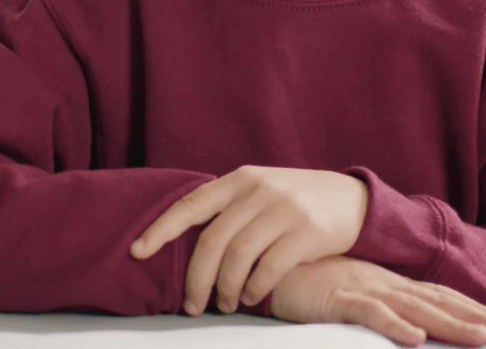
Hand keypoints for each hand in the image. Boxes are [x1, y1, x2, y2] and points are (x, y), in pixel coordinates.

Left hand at [131, 165, 367, 315]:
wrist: (349, 198)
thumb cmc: (293, 199)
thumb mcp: (259, 190)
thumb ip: (228, 208)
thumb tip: (183, 239)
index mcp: (240, 179)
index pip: (191, 204)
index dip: (161, 229)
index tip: (137, 251)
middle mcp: (258, 190)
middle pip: (213, 240)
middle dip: (197, 278)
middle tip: (191, 304)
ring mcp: (283, 209)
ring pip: (238, 257)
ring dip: (226, 289)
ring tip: (225, 305)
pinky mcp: (306, 232)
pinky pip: (270, 267)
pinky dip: (255, 288)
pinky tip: (252, 297)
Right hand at [271, 256, 485, 347]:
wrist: (265, 256)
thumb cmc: (301, 275)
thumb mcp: (341, 290)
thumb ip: (367, 303)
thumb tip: (400, 321)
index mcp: (382, 279)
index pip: (433, 294)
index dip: (466, 307)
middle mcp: (379, 281)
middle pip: (434, 300)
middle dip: (473, 317)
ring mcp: (359, 286)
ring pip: (413, 307)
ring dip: (448, 323)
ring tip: (481, 338)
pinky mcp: (336, 297)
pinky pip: (369, 313)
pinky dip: (393, 325)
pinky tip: (415, 338)